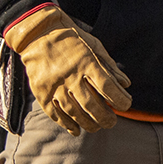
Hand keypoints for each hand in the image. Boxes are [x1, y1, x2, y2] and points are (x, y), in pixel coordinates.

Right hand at [5, 5, 132, 132]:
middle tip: (112, 122)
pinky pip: (54, 113)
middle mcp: (70, 75)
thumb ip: (110, 66)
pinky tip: (76, 129)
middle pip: (91, 104)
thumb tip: (126, 84)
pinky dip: (66, 124)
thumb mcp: (94, 45)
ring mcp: (54, 85)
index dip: (119, 100)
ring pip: (74, 112)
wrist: (37, 34)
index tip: (126, 105)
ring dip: (88, 123)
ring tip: (96, 126)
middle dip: (105, 118)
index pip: (107, 87)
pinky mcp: (41, 92)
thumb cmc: (71, 38)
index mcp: (86, 62)